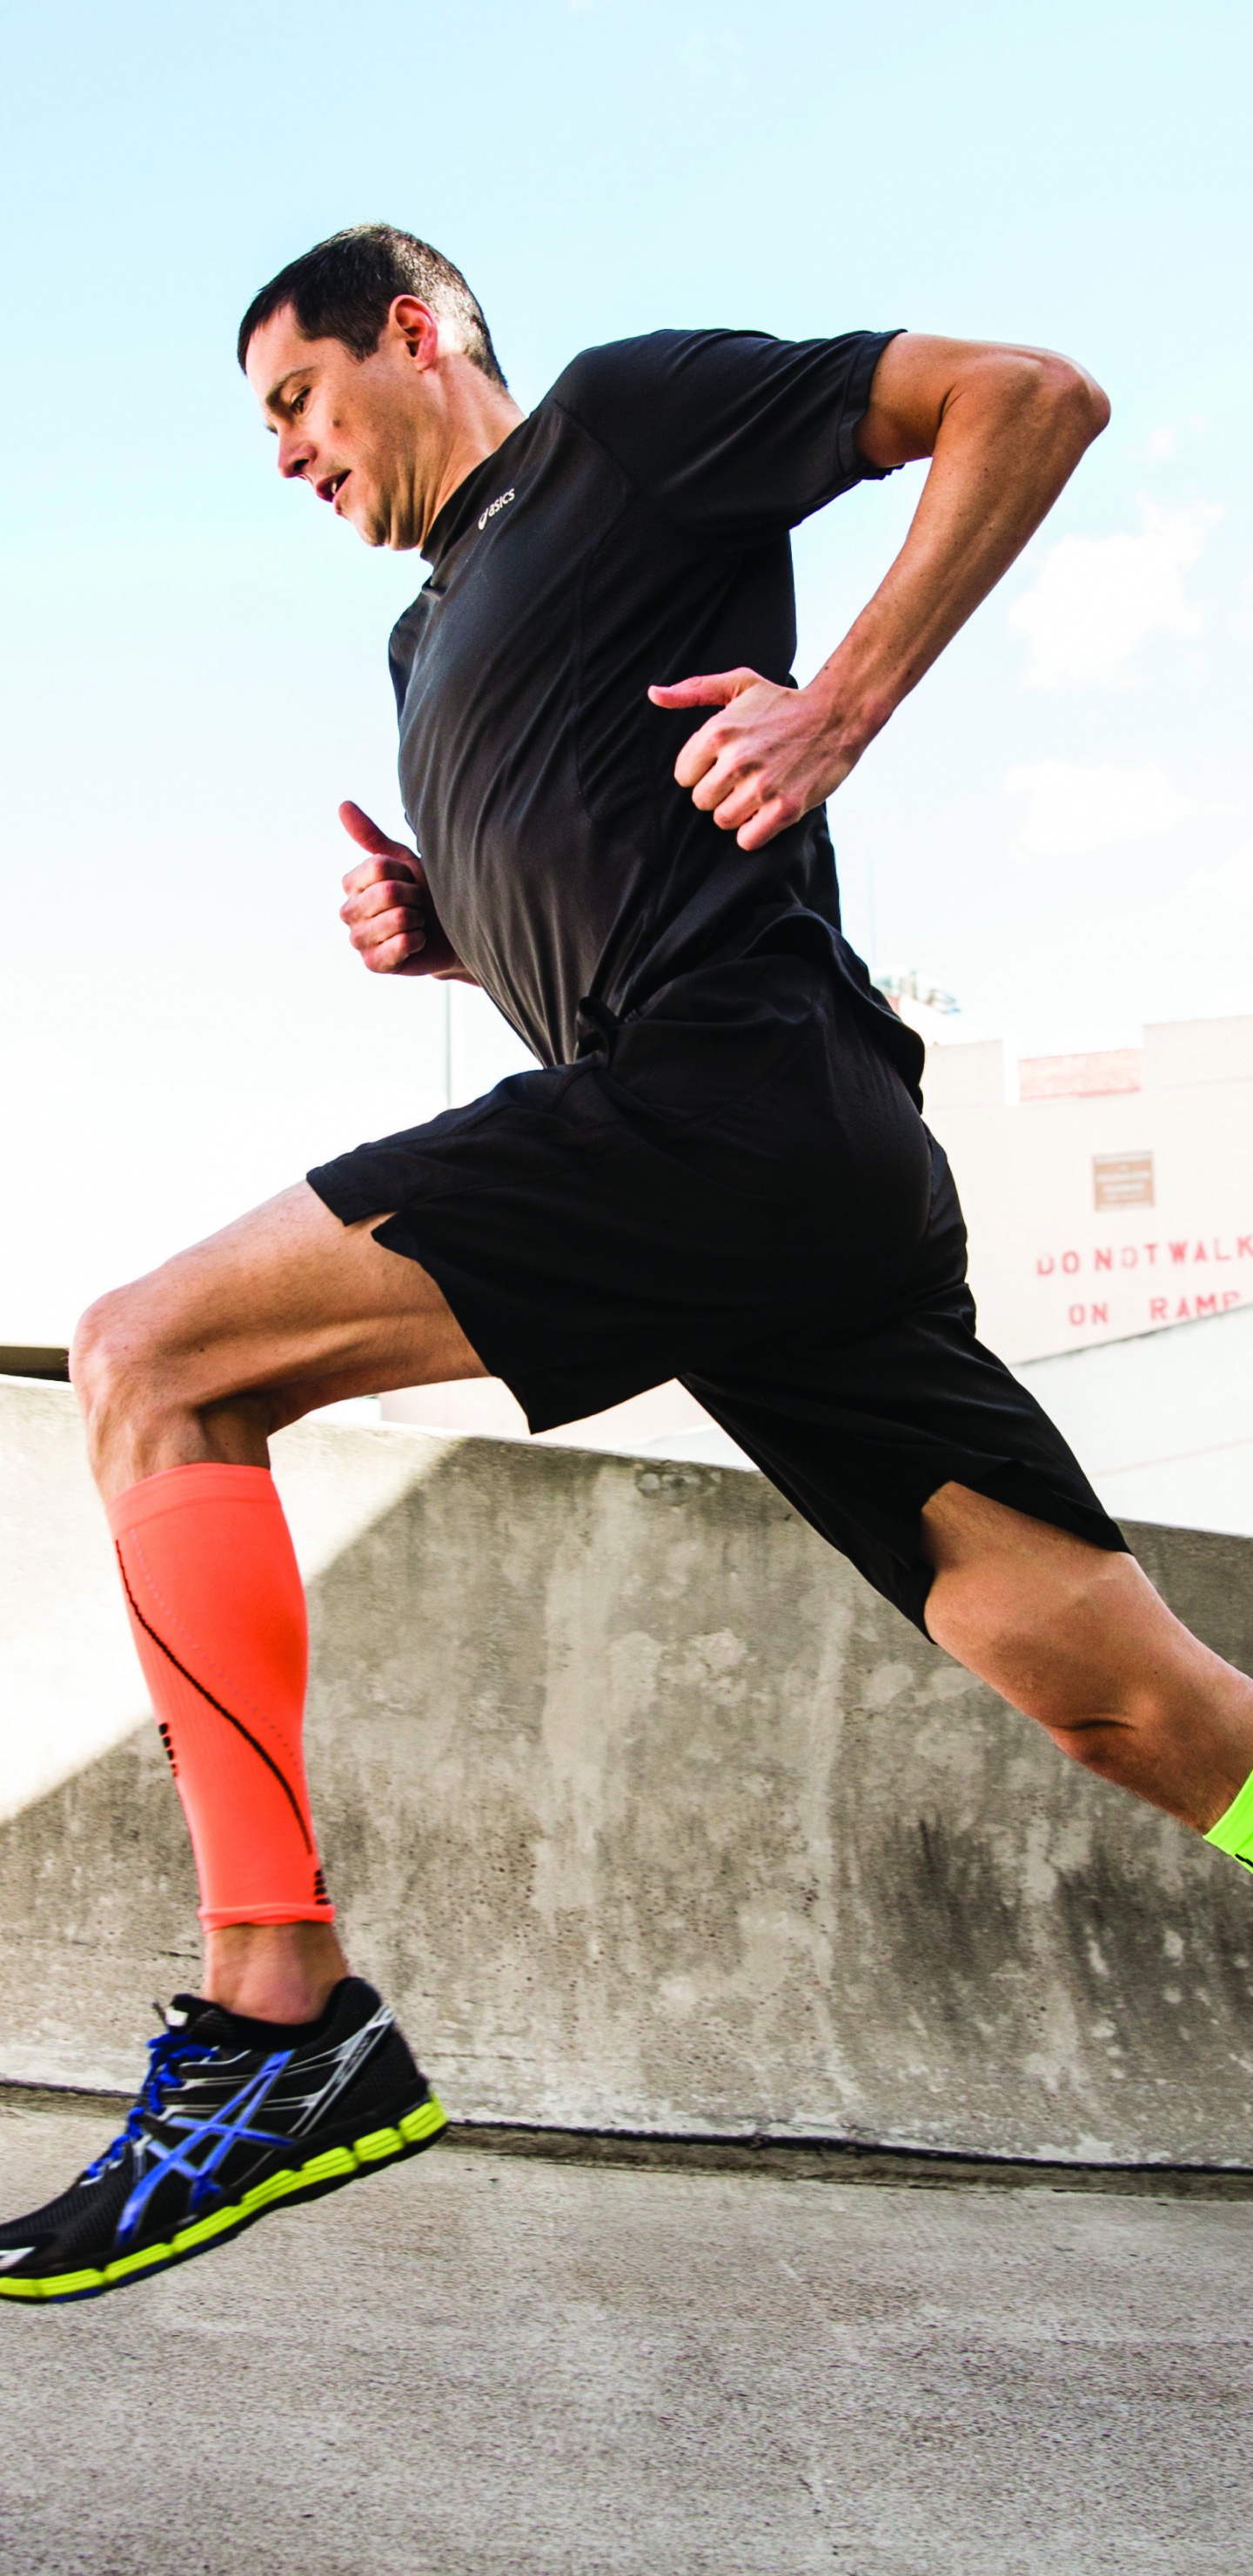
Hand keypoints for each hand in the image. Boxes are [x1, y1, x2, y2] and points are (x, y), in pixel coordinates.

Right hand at [337, 802, 474, 979]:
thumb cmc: (425, 891)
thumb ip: (371, 837)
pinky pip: (397, 946)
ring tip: (417, 922)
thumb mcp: (402, 860)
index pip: (379, 867)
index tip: (410, 879)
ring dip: (418, 919)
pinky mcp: (373, 963)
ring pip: (396, 919)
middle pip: (388, 892)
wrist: (448, 930)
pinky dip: (416, 941)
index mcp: (351, 884)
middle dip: (415, 896)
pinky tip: (417, 941)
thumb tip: (343, 805)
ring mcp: (358, 939)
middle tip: (418, 904)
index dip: (405, 872)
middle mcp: (348, 912)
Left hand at [647, 667, 859, 851]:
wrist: (836, 715)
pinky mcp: (785, 809)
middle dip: (718, 793)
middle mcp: (736, 760)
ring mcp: (761, 787)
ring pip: (723, 821)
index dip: (702, 771)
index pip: (683, 776)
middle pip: (701, 801)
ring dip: (737, 812)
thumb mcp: (738, 685)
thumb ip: (694, 690)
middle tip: (742, 779)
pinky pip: (747, 840)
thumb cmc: (783, 702)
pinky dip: (753, 832)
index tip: (722, 763)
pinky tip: (765, 811)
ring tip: (756, 791)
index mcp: (719, 732)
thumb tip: (654, 694)